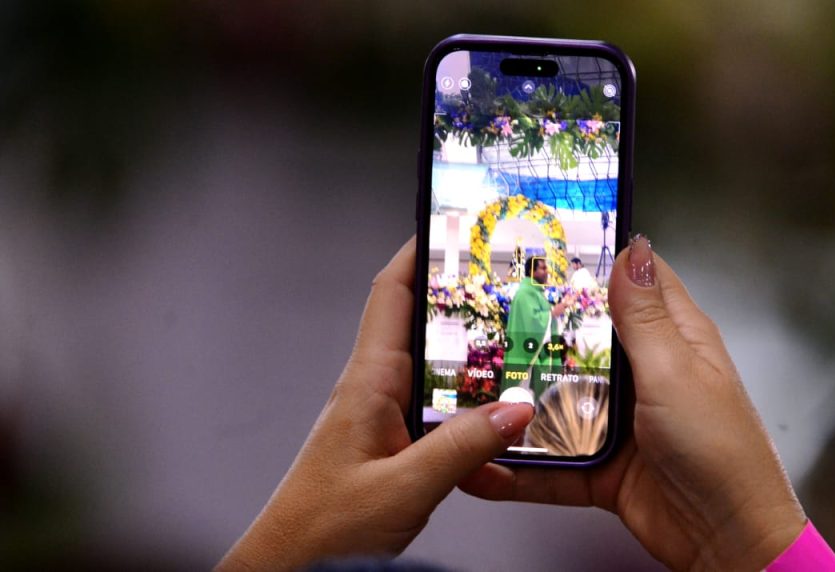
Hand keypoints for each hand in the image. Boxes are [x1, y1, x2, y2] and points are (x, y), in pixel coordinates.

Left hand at [217, 238, 533, 570]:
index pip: (393, 292)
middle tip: (511, 280)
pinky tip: (498, 419)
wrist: (290, 568)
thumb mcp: (404, 487)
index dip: (423, 250)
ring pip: (437, 367)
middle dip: (464, 296)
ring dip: (475, 354)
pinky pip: (440, 409)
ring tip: (520, 342)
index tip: (458, 223)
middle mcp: (374, 389)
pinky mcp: (394, 443)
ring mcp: (383, 415)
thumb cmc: (320, 529)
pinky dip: (471, 405)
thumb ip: (462, 448)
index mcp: (367, 382)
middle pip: (422, 321)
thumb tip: (516, 410)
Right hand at [460, 235, 805, 570]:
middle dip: (542, 331)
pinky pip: (553, 460)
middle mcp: (647, 374)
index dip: (598, 260)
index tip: (549, 246)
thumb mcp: (675, 372)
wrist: (728, 542)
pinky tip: (488, 466)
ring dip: (525, 401)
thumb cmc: (722, 453)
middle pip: (584, 339)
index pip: (635, 282)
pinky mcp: (603, 465)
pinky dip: (522, 468)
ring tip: (476, 390)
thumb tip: (633, 250)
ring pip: (561, 398)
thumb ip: (645, 316)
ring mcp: (622, 421)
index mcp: (675, 339)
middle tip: (490, 317)